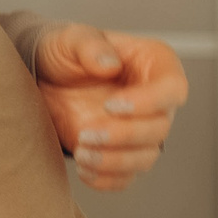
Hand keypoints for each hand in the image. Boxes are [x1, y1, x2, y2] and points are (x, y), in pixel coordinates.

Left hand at [31, 24, 190, 191]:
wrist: (44, 78)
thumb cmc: (65, 52)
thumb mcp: (70, 38)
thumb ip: (89, 45)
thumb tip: (109, 64)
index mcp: (154, 64)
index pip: (173, 87)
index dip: (148, 102)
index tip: (111, 105)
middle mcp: (154, 101)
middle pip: (160, 128)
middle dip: (124, 135)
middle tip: (87, 133)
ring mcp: (139, 129)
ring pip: (146, 157)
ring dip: (115, 161)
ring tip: (83, 153)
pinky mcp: (120, 152)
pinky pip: (127, 176)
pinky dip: (108, 179)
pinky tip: (84, 169)